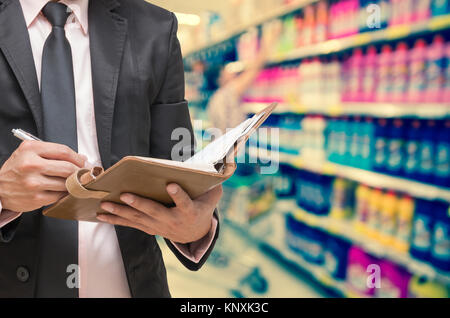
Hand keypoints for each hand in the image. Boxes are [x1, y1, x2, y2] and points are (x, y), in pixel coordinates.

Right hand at [0, 140, 86, 211]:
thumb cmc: (17, 169)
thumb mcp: (30, 153)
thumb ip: (54, 153)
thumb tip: (81, 158)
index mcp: (30, 149)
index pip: (64, 151)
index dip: (77, 158)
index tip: (82, 162)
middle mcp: (31, 164)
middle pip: (68, 167)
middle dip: (79, 171)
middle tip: (82, 173)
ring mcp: (33, 182)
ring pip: (66, 183)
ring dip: (72, 184)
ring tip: (70, 182)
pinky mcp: (36, 198)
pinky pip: (60, 195)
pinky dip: (64, 193)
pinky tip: (60, 190)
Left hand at [98, 184, 222, 243]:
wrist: (194, 234)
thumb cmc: (202, 209)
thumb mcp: (211, 198)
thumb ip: (213, 187)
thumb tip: (217, 170)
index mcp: (189, 212)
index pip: (185, 203)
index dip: (179, 195)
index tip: (172, 185)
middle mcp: (172, 221)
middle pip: (155, 212)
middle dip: (139, 204)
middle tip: (125, 194)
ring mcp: (159, 227)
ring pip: (138, 219)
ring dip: (121, 212)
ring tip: (105, 205)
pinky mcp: (149, 228)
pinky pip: (131, 224)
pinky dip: (116, 220)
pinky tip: (101, 215)